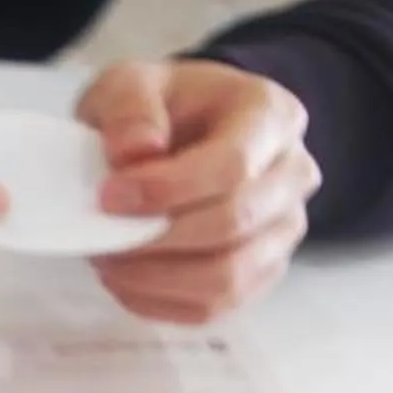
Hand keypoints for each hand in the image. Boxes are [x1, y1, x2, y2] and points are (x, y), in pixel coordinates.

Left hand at [78, 60, 318, 323]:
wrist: (182, 135)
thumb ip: (129, 108)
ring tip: (108, 260)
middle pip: (232, 225)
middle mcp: (293, 173)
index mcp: (271, 116)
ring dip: (154, 279)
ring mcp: (283, 228)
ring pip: (228, 277)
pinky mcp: (260, 271)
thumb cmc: (158, 110)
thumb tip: (134, 154)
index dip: (165, 191)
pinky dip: (159, 303)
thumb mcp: (130, 85)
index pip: (232, 166)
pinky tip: (125, 280)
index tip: (107, 198)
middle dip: (153, 240)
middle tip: (99, 237)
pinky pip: (214, 307)